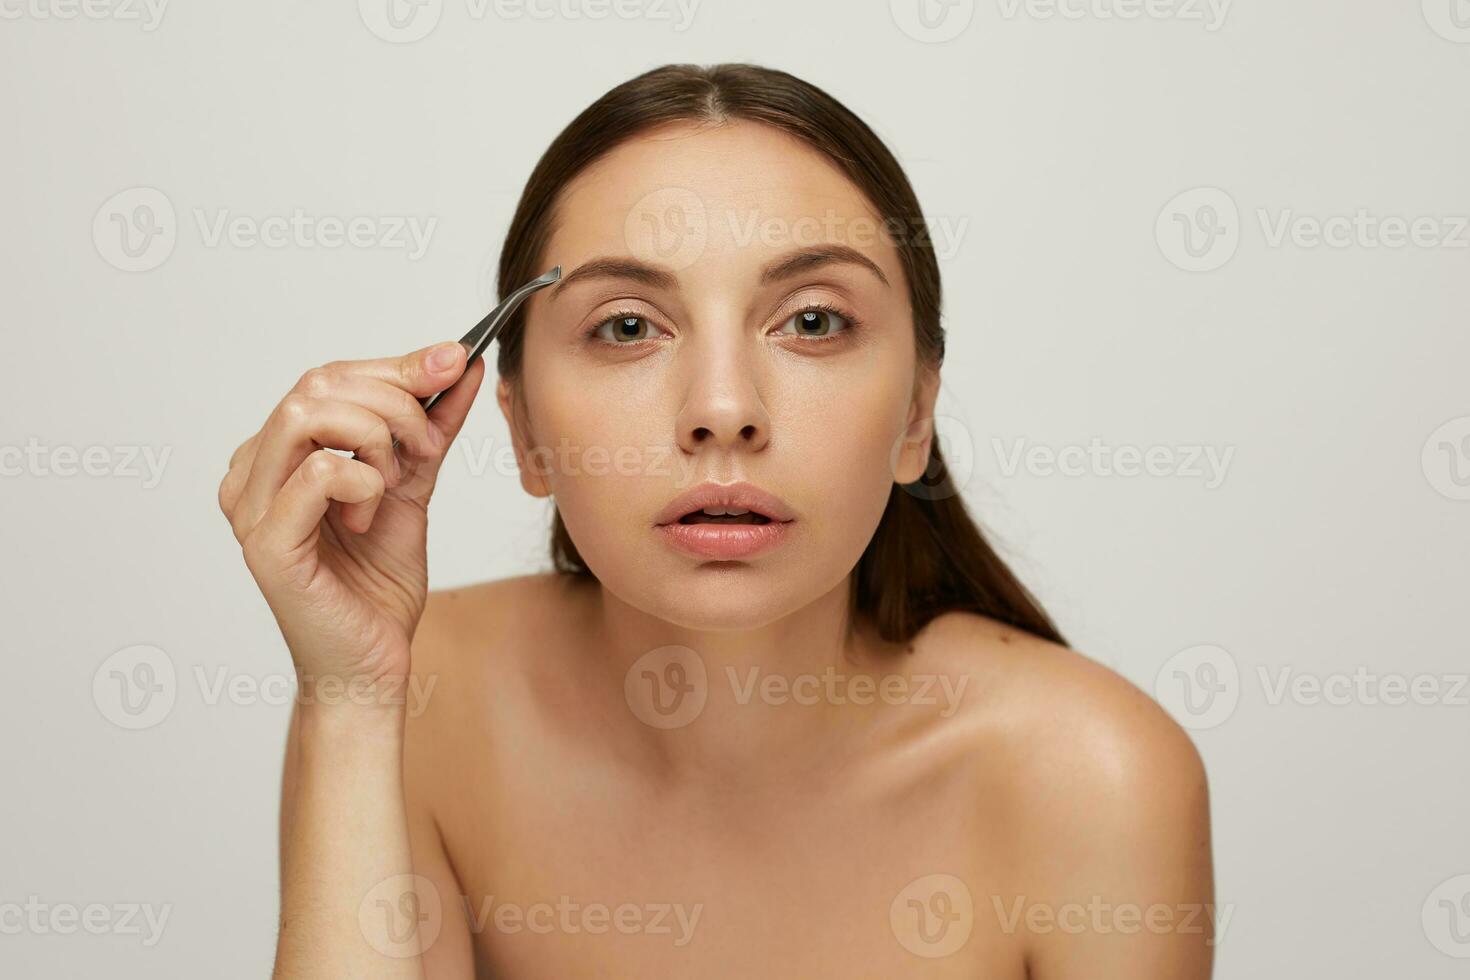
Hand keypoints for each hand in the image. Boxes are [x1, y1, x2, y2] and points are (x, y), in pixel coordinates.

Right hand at [218, 341, 482, 702]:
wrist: (372, 664)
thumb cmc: (377, 584)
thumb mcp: (414, 485)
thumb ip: (430, 427)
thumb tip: (461, 365)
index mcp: (276, 455)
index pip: (326, 377)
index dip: (395, 365)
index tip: (454, 361)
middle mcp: (250, 473)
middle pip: (317, 384)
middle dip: (394, 400)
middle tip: (428, 444)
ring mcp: (249, 507)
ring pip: (308, 415)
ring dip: (375, 437)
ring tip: (397, 481)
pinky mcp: (266, 542)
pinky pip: (318, 471)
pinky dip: (365, 482)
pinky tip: (370, 517)